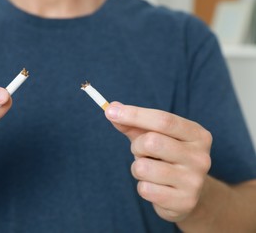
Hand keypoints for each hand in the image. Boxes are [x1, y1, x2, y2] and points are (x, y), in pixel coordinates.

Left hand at [105, 102, 211, 221]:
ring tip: (150, 170)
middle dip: (136, 146)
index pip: (163, 120)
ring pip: (143, 167)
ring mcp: (194, 181)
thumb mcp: (152, 136)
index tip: (111, 111)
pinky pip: (145, 189)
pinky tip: (155, 187)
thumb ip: (133, 124)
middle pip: (151, 142)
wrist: (187, 194)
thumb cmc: (165, 157)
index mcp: (197, 134)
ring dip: (137, 168)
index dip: (134, 114)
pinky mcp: (184, 201)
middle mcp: (201, 156)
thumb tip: (112, 108)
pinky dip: (142, 186)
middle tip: (141, 152)